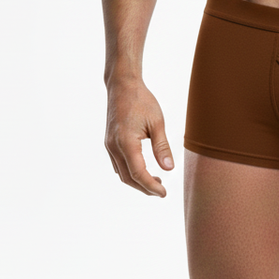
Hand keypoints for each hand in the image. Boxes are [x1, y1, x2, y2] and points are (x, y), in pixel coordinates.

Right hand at [105, 78, 174, 196]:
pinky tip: (142, 168)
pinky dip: (129, 172)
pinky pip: (117, 164)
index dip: (151, 186)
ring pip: (121, 173)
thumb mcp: (157, 122)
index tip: (164, 193)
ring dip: (136, 181)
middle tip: (161, 190)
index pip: (138, 174)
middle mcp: (114, 147)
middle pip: (128, 178)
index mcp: (126, 142)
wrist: (122, 85)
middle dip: (144, 188)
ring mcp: (109, 145)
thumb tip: (169, 169)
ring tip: (156, 180)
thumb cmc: (141, 100)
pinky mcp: (109, 142)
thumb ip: (162, 146)